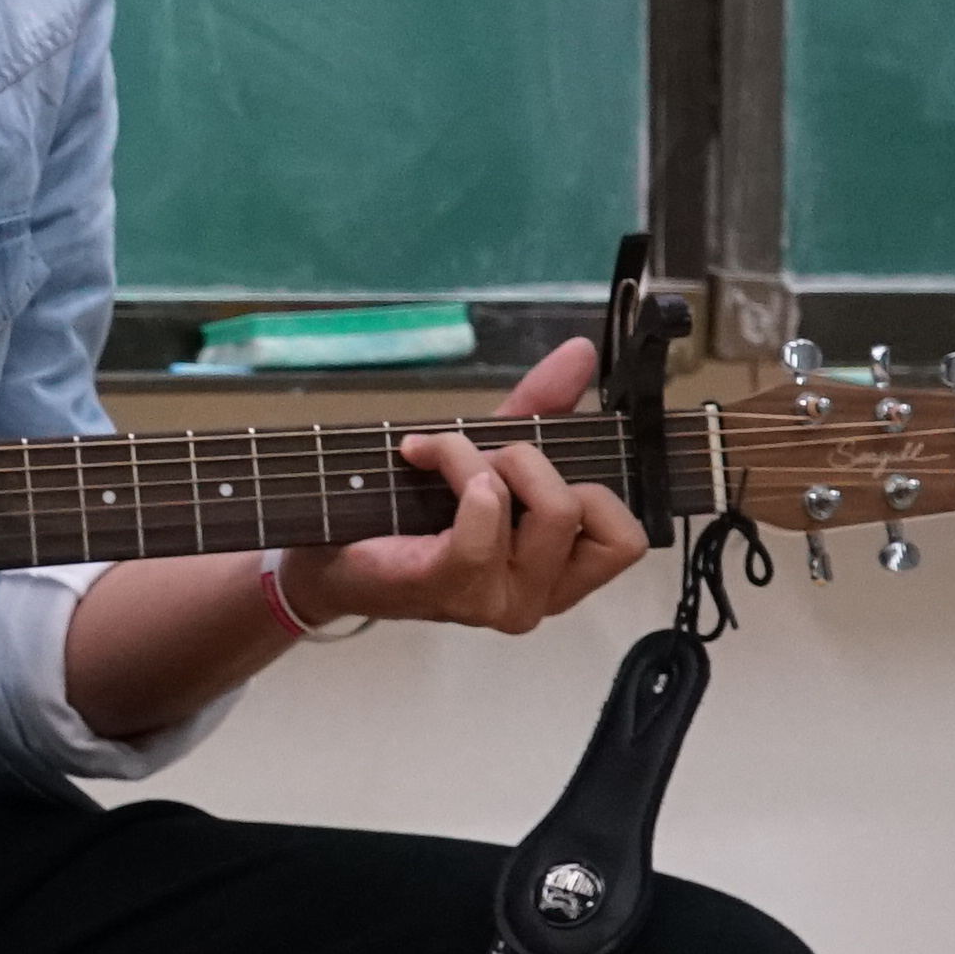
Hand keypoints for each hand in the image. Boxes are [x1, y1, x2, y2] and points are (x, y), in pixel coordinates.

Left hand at [293, 334, 650, 636]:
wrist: (327, 554)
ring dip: (491, 460)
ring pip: (550, 510)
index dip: (592, 486)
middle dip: (531, 460)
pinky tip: (422, 458)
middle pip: (583, 510)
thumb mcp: (488, 451)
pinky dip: (461, 470)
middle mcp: (540, 597)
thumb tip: (581, 352)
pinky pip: (487, 523)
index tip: (535, 464)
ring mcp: (498, 602)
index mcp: (560, 573)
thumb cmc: (412, 511)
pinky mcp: (451, 588)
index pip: (626, 539)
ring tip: (444, 460)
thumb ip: (541, 407)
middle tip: (478, 460)